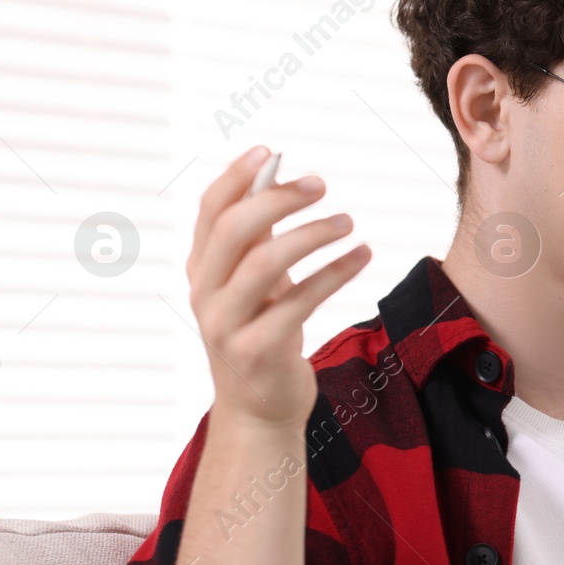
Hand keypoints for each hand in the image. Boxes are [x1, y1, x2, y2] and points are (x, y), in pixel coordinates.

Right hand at [186, 145, 371, 430]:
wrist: (259, 412)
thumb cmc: (262, 338)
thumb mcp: (254, 289)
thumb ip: (257, 244)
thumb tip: (278, 184)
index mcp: (201, 272)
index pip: (209, 212)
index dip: (236, 177)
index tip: (270, 152)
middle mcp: (206, 295)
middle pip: (236, 231)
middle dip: (279, 200)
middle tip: (321, 185)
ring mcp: (228, 325)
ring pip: (266, 263)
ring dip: (313, 234)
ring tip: (349, 222)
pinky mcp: (259, 350)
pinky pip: (300, 301)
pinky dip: (335, 273)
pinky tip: (362, 255)